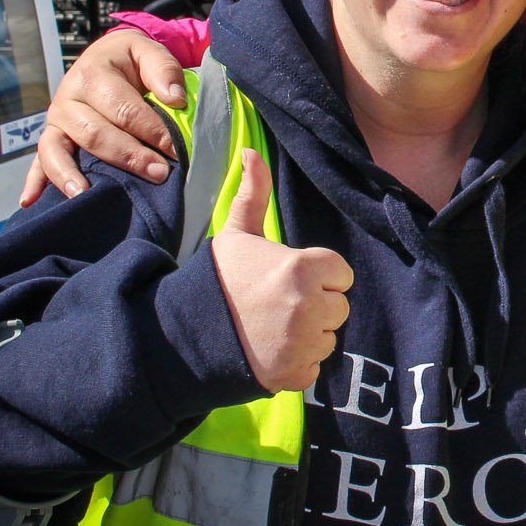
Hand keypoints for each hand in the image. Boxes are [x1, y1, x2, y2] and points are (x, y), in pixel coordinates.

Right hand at [20, 29, 186, 205]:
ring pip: (59, 151)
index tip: (176, 149)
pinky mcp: (51, 139)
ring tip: (87, 195)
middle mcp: (66, 99)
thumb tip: (174, 98)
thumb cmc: (129, 60)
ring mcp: (55, 122)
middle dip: (129, 156)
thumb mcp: (148, 51)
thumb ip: (163, 69)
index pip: (124, 109)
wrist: (104, 59)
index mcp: (91, 74)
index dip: (152, 131)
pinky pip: (39, 162)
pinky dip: (35, 182)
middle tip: (159, 173)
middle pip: (95, 134)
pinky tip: (30, 201)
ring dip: (73, 175)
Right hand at [210, 150, 352, 392]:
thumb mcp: (237, 233)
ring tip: (271, 327)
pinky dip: (296, 363)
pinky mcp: (295, 374)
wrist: (184, 333)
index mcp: (304, 267)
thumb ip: (254, 193)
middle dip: (315, 306)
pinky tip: (269, 350)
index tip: (288, 279)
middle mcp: (309, 305)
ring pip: (329, 338)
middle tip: (276, 305)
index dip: (318, 276)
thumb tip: (250, 151)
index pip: (341, 274)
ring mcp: (303, 343)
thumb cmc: (218, 279)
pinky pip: (314, 367)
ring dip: (307, 336)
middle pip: (339, 307)